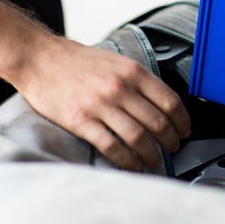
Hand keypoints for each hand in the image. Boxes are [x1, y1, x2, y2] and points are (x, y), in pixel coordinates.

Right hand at [17, 37, 190, 170]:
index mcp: (132, 71)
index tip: (184, 131)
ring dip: (152, 155)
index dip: (182, 121)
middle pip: (158, 123)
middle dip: (170, 142)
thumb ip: (137, 80)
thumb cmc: (77, 61)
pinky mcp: (81, 121)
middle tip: (172, 149)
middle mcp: (120, 88)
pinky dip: (126, 160)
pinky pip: (111, 146)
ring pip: (138, 137)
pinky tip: (131, 165)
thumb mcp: (116, 60)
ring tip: (154, 161)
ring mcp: (101, 105)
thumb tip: (160, 103)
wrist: (40, 59)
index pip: (170, 101)